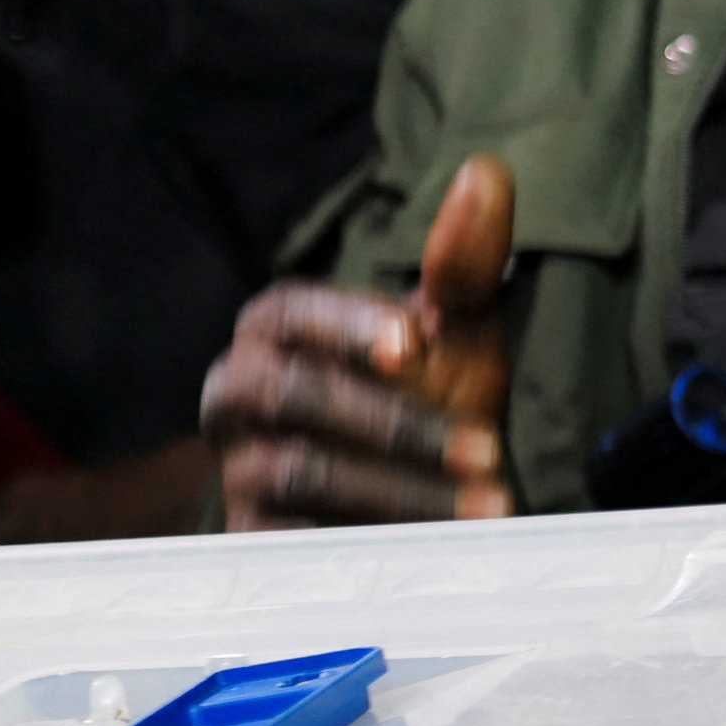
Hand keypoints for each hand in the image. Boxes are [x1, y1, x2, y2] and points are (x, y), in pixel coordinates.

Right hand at [203, 156, 520, 526]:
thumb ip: (463, 261)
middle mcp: (238, 391)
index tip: (413, 345)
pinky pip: (298, 539)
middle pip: (292, 395)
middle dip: (396, 423)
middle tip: (488, 450)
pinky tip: (435, 553)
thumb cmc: (424, 397)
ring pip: (303, 471)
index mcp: (276, 328)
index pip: (294, 312)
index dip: (348, 324)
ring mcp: (238, 466)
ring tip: (487, 507)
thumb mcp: (450, 333)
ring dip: (404, 490)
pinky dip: (373, 540)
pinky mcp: (253, 537)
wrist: (402, 506)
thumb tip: (487, 171)